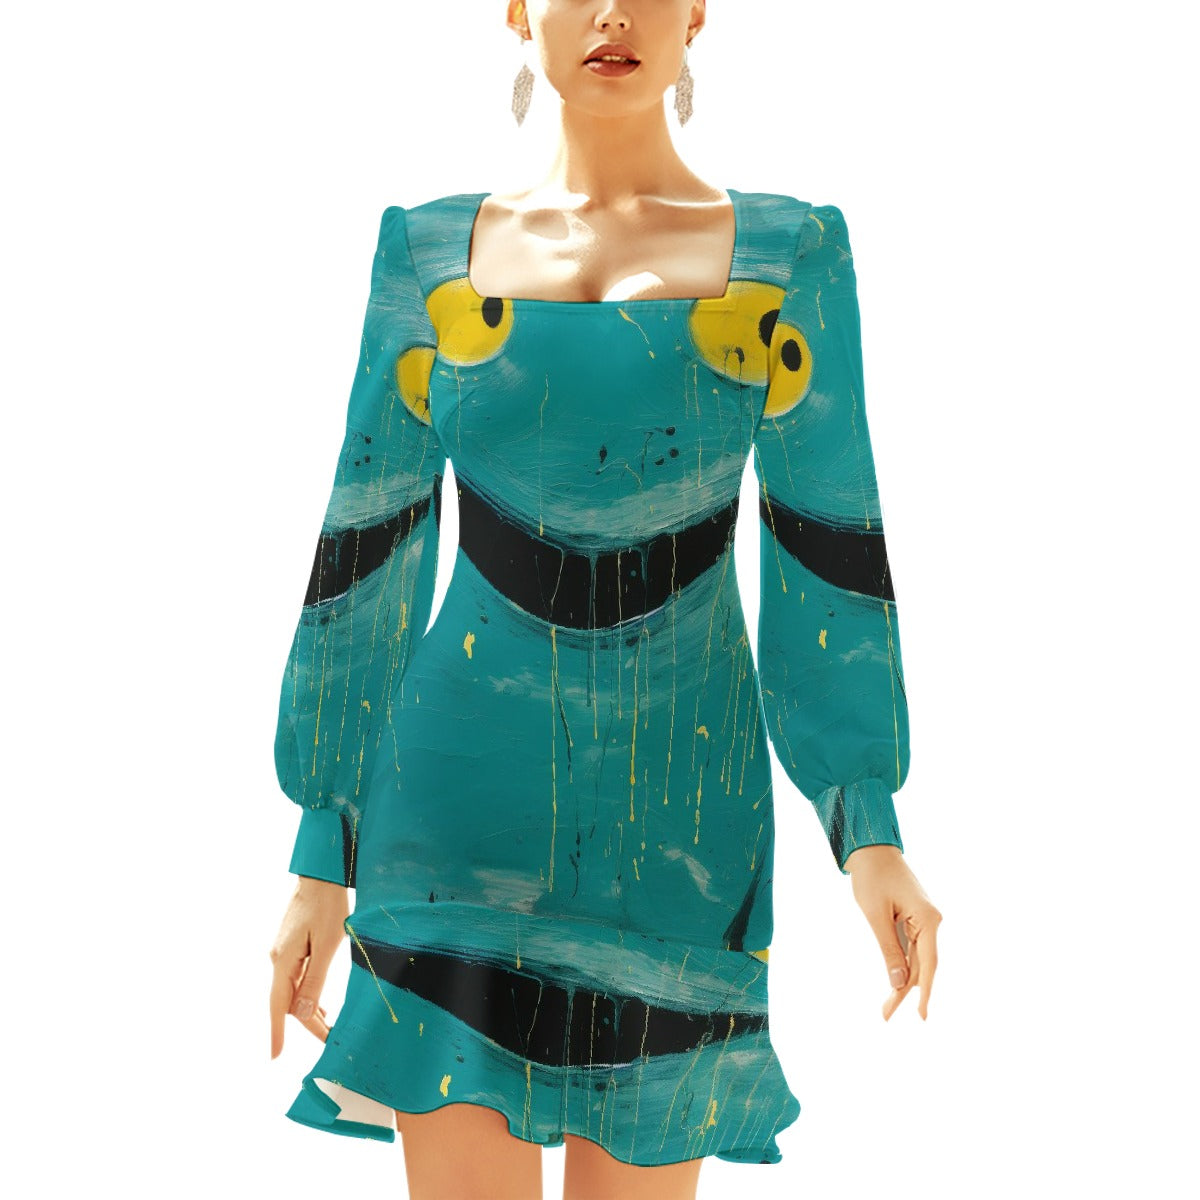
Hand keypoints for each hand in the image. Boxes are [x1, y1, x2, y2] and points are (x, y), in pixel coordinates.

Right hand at [269, 875, 349, 1057]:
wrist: (322, 875)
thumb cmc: (328, 906)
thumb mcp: (327, 945)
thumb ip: (315, 980)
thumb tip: (302, 1013)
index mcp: (284, 961)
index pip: (279, 1005)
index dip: (278, 1032)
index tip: (275, 1056)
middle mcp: (278, 958)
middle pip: (288, 1000)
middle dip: (307, 1022)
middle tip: (330, 1038)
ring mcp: (283, 951)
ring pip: (293, 989)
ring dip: (309, 1008)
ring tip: (329, 1026)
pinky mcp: (291, 945)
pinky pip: (296, 977)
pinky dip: (308, 992)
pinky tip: (320, 1003)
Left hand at [843, 845, 940, 1020]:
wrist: (871, 849)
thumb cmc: (872, 877)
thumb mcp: (875, 915)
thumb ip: (889, 949)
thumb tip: (899, 983)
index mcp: (928, 919)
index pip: (929, 964)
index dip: (925, 992)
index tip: (921, 1016)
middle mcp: (931, 921)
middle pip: (922, 965)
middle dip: (905, 991)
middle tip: (885, 1015)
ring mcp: (924, 921)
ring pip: (916, 959)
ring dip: (902, 982)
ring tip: (886, 1007)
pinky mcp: (914, 919)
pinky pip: (911, 948)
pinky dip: (901, 966)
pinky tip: (893, 984)